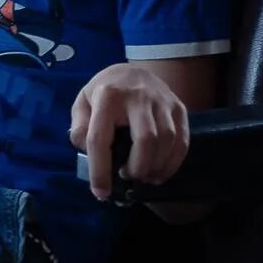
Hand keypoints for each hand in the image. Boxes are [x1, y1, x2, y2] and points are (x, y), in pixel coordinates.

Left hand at [70, 63, 189, 200]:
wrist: (134, 70)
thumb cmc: (105, 91)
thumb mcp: (83, 101)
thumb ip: (79, 125)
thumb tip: (85, 150)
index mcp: (107, 96)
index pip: (100, 137)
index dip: (99, 169)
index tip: (100, 192)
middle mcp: (137, 97)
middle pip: (144, 140)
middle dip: (137, 168)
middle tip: (127, 176)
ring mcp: (162, 101)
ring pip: (167, 141)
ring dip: (156, 167)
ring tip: (143, 176)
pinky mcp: (179, 107)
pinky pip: (182, 140)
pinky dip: (173, 162)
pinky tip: (160, 172)